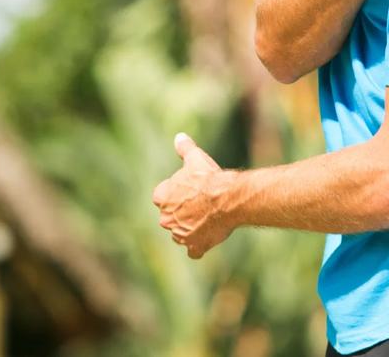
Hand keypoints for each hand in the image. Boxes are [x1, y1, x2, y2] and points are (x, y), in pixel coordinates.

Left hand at [152, 133, 234, 258]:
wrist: (227, 198)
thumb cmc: (209, 178)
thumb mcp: (195, 159)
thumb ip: (184, 149)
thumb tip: (179, 137)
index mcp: (161, 197)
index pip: (162, 197)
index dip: (176, 193)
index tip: (189, 190)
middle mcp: (165, 218)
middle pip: (171, 217)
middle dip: (182, 213)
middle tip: (200, 204)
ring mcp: (179, 234)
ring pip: (181, 233)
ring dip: (190, 228)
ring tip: (208, 218)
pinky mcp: (195, 246)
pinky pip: (193, 250)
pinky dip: (199, 246)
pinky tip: (207, 238)